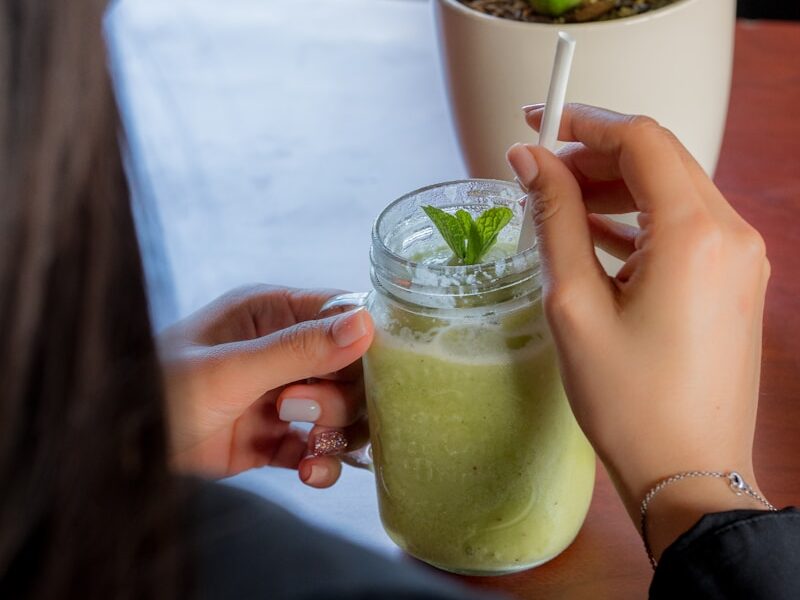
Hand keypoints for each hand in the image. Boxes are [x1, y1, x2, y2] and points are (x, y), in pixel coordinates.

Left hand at [158, 285, 372, 486]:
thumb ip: (299, 349)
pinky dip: (322, 463)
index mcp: (271, 313)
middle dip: (337, 397)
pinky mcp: (272, 439)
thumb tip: (366, 325)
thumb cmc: (159, 391)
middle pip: (350, 369)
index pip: (342, 315)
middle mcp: (281, 350)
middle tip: (295, 408)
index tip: (364, 373)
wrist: (120, 455)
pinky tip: (308, 472)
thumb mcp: (232, 370)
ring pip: (341, 411)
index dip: (362, 344)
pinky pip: (317, 448)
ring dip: (333, 432)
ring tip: (304, 445)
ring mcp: (278, 396)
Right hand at [507, 104, 770, 558]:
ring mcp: (739, 259)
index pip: (640, 139)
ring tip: (557, 203)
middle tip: (538, 167)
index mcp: (695, 234)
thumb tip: (529, 160)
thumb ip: (554, 218)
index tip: (537, 122)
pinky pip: (684, 228)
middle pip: (659, 159)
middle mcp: (730, 235)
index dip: (583, 121)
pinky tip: (593, 236)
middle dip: (595, 154)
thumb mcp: (573, 303)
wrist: (689, 472)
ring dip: (614, 188)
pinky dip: (638, 221)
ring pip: (671, 191)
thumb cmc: (630, 402)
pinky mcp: (733, 281)